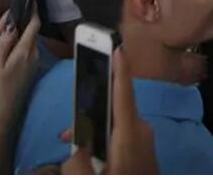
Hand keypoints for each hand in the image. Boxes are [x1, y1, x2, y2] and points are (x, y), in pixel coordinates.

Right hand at [0, 10, 40, 134]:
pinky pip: (30, 51)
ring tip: (16, 22)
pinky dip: (24, 42)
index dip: (33, 12)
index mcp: (24, 52)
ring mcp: (34, 65)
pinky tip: (16, 43)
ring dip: (26, 32)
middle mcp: (34, 56)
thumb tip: (13, 25)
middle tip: (20, 8)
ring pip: (32, 42)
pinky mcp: (31, 72)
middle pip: (34, 33)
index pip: (34, 26)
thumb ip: (4, 45)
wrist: (2, 117)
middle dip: (28, 20)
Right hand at [61, 48, 158, 174]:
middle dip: (92, 101)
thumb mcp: (91, 177)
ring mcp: (145, 139)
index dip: (120, 70)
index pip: (123, 95)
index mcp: (129, 135)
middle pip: (115, 106)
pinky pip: (121, 133)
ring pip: (115, 121)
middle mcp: (141, 131)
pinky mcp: (143, 148)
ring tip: (68, 136)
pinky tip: (86, 151)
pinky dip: (104, 135)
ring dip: (94, 125)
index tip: (119, 47)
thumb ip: (77, 162)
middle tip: (77, 85)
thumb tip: (74, 146)